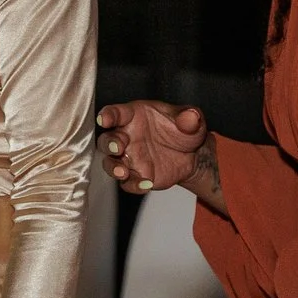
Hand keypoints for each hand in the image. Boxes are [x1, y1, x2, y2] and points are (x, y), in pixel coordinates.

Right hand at [96, 100, 219, 208]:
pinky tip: (146, 184)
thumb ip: (190, 116)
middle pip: (107, 140)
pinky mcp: (135, 175)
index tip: (104, 120)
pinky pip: (127, 183)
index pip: (116, 113)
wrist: (193, 155)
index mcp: (134, 116)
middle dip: (109, 144)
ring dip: (113, 168)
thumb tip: (191, 116)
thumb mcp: (191, 119)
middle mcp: (126, 136)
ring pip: (110, 163)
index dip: (107, 115)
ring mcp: (129, 157)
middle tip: (117, 148)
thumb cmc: (184, 130)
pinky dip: (133, 185)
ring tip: (123, 172)